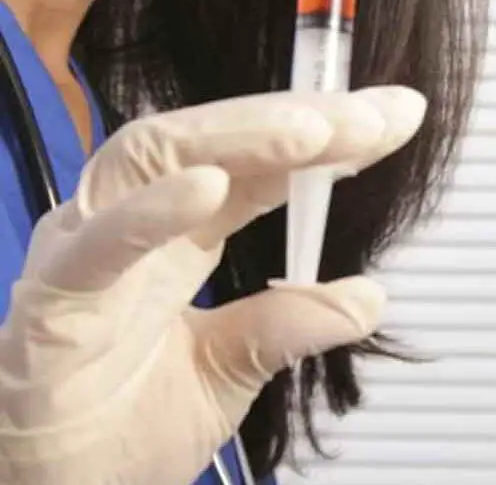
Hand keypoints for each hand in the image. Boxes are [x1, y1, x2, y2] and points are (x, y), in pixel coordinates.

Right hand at [0, 87, 426, 484]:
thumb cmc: (115, 427)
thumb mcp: (226, 375)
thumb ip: (287, 330)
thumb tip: (369, 298)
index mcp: (180, 236)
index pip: (261, 165)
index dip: (328, 136)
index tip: (397, 115)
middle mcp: (133, 225)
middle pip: (215, 141)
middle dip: (298, 120)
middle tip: (373, 117)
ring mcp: (87, 251)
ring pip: (154, 157)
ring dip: (238, 136)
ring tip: (312, 130)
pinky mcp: (50, 299)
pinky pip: (97, 244)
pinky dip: (151, 210)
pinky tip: (210, 187)